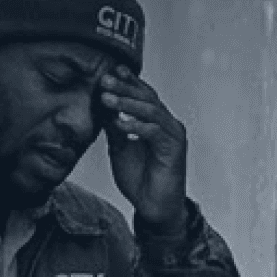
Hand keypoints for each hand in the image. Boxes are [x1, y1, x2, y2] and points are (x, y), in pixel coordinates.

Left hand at [96, 67, 188, 235]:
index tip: (110, 70)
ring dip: (128, 104)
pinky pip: (156, 132)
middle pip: (147, 98)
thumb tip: (101, 106)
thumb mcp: (119, 148)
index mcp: (155, 121)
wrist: (153, 206)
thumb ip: (114, 127)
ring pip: (151, 111)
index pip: (142, 95)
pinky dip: (138, 127)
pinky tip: (121, 125)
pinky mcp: (175, 149)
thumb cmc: (139, 178)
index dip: (128, 82)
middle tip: (104, 80)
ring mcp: (173, 134)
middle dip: (124, 88)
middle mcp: (167, 123)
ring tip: (107, 99)